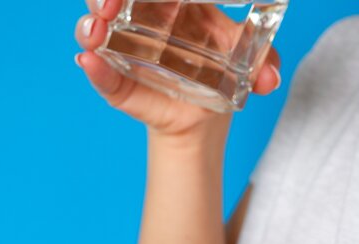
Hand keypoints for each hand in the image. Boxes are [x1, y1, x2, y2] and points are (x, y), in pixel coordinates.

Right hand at [75, 0, 281, 137]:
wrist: (203, 117)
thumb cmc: (219, 73)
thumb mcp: (247, 63)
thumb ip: (264, 63)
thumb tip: (269, 80)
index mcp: (171, 2)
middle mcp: (140, 18)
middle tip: (111, 5)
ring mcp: (122, 47)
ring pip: (93, 25)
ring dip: (88, 25)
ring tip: (97, 31)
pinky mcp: (115, 80)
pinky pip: (98, 71)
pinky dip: (93, 68)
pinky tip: (89, 61)